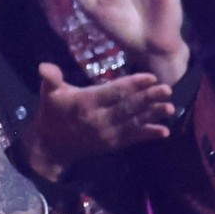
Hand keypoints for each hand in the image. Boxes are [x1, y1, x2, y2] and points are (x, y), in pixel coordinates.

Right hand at [24, 63, 175, 178]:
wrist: (51, 147)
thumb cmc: (51, 114)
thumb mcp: (48, 94)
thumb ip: (50, 79)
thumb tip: (44, 66)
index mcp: (85, 103)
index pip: (112, 92)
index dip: (132, 85)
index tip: (150, 77)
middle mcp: (98, 119)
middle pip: (127, 107)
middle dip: (148, 98)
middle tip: (167, 89)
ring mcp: (107, 133)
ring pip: (134, 122)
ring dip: (153, 115)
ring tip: (170, 107)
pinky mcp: (112, 144)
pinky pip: (133, 138)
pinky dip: (148, 135)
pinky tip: (164, 131)